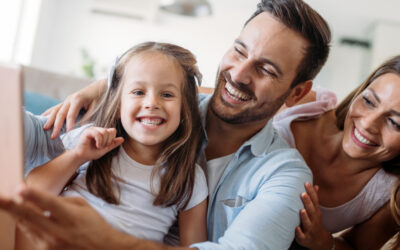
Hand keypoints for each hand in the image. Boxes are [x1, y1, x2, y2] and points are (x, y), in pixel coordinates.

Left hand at [0, 186, 120, 249]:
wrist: (102, 248)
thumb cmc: (93, 224)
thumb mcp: (83, 206)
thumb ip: (61, 200)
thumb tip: (38, 197)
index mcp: (71, 217)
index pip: (49, 203)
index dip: (33, 195)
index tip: (19, 188)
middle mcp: (58, 232)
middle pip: (30, 216)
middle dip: (11, 205)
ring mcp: (50, 244)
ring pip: (26, 225)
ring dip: (14, 212)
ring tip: (3, 201)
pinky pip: (30, 233)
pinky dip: (24, 222)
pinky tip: (19, 214)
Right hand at [42, 79, 106, 138]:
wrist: (101, 86)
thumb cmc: (100, 97)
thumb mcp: (96, 107)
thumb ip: (87, 116)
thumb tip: (79, 127)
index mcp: (77, 100)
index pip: (71, 115)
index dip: (68, 125)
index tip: (67, 134)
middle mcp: (70, 99)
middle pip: (60, 114)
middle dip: (56, 126)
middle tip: (53, 136)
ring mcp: (67, 99)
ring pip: (56, 110)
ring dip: (50, 120)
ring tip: (45, 129)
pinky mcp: (67, 101)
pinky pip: (56, 107)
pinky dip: (49, 113)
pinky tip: (42, 118)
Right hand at [74, 127, 123, 162]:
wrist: (82, 157)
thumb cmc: (92, 153)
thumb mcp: (105, 149)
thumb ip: (113, 144)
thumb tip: (123, 139)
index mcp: (102, 132)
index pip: (113, 130)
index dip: (112, 139)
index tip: (107, 146)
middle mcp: (98, 129)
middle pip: (110, 131)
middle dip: (108, 141)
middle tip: (102, 147)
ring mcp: (92, 129)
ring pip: (105, 132)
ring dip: (104, 142)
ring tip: (99, 147)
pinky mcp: (87, 131)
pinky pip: (98, 134)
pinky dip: (99, 141)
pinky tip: (97, 146)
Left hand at [295, 182, 332, 249]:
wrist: (319, 241)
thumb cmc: (314, 221)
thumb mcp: (316, 211)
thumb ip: (314, 199)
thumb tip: (315, 185)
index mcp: (316, 212)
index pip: (315, 201)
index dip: (311, 192)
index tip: (306, 183)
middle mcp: (314, 220)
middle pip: (312, 211)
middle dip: (308, 202)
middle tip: (303, 194)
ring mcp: (310, 229)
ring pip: (308, 223)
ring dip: (305, 217)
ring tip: (301, 210)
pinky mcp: (305, 238)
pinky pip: (302, 236)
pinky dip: (299, 232)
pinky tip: (296, 228)